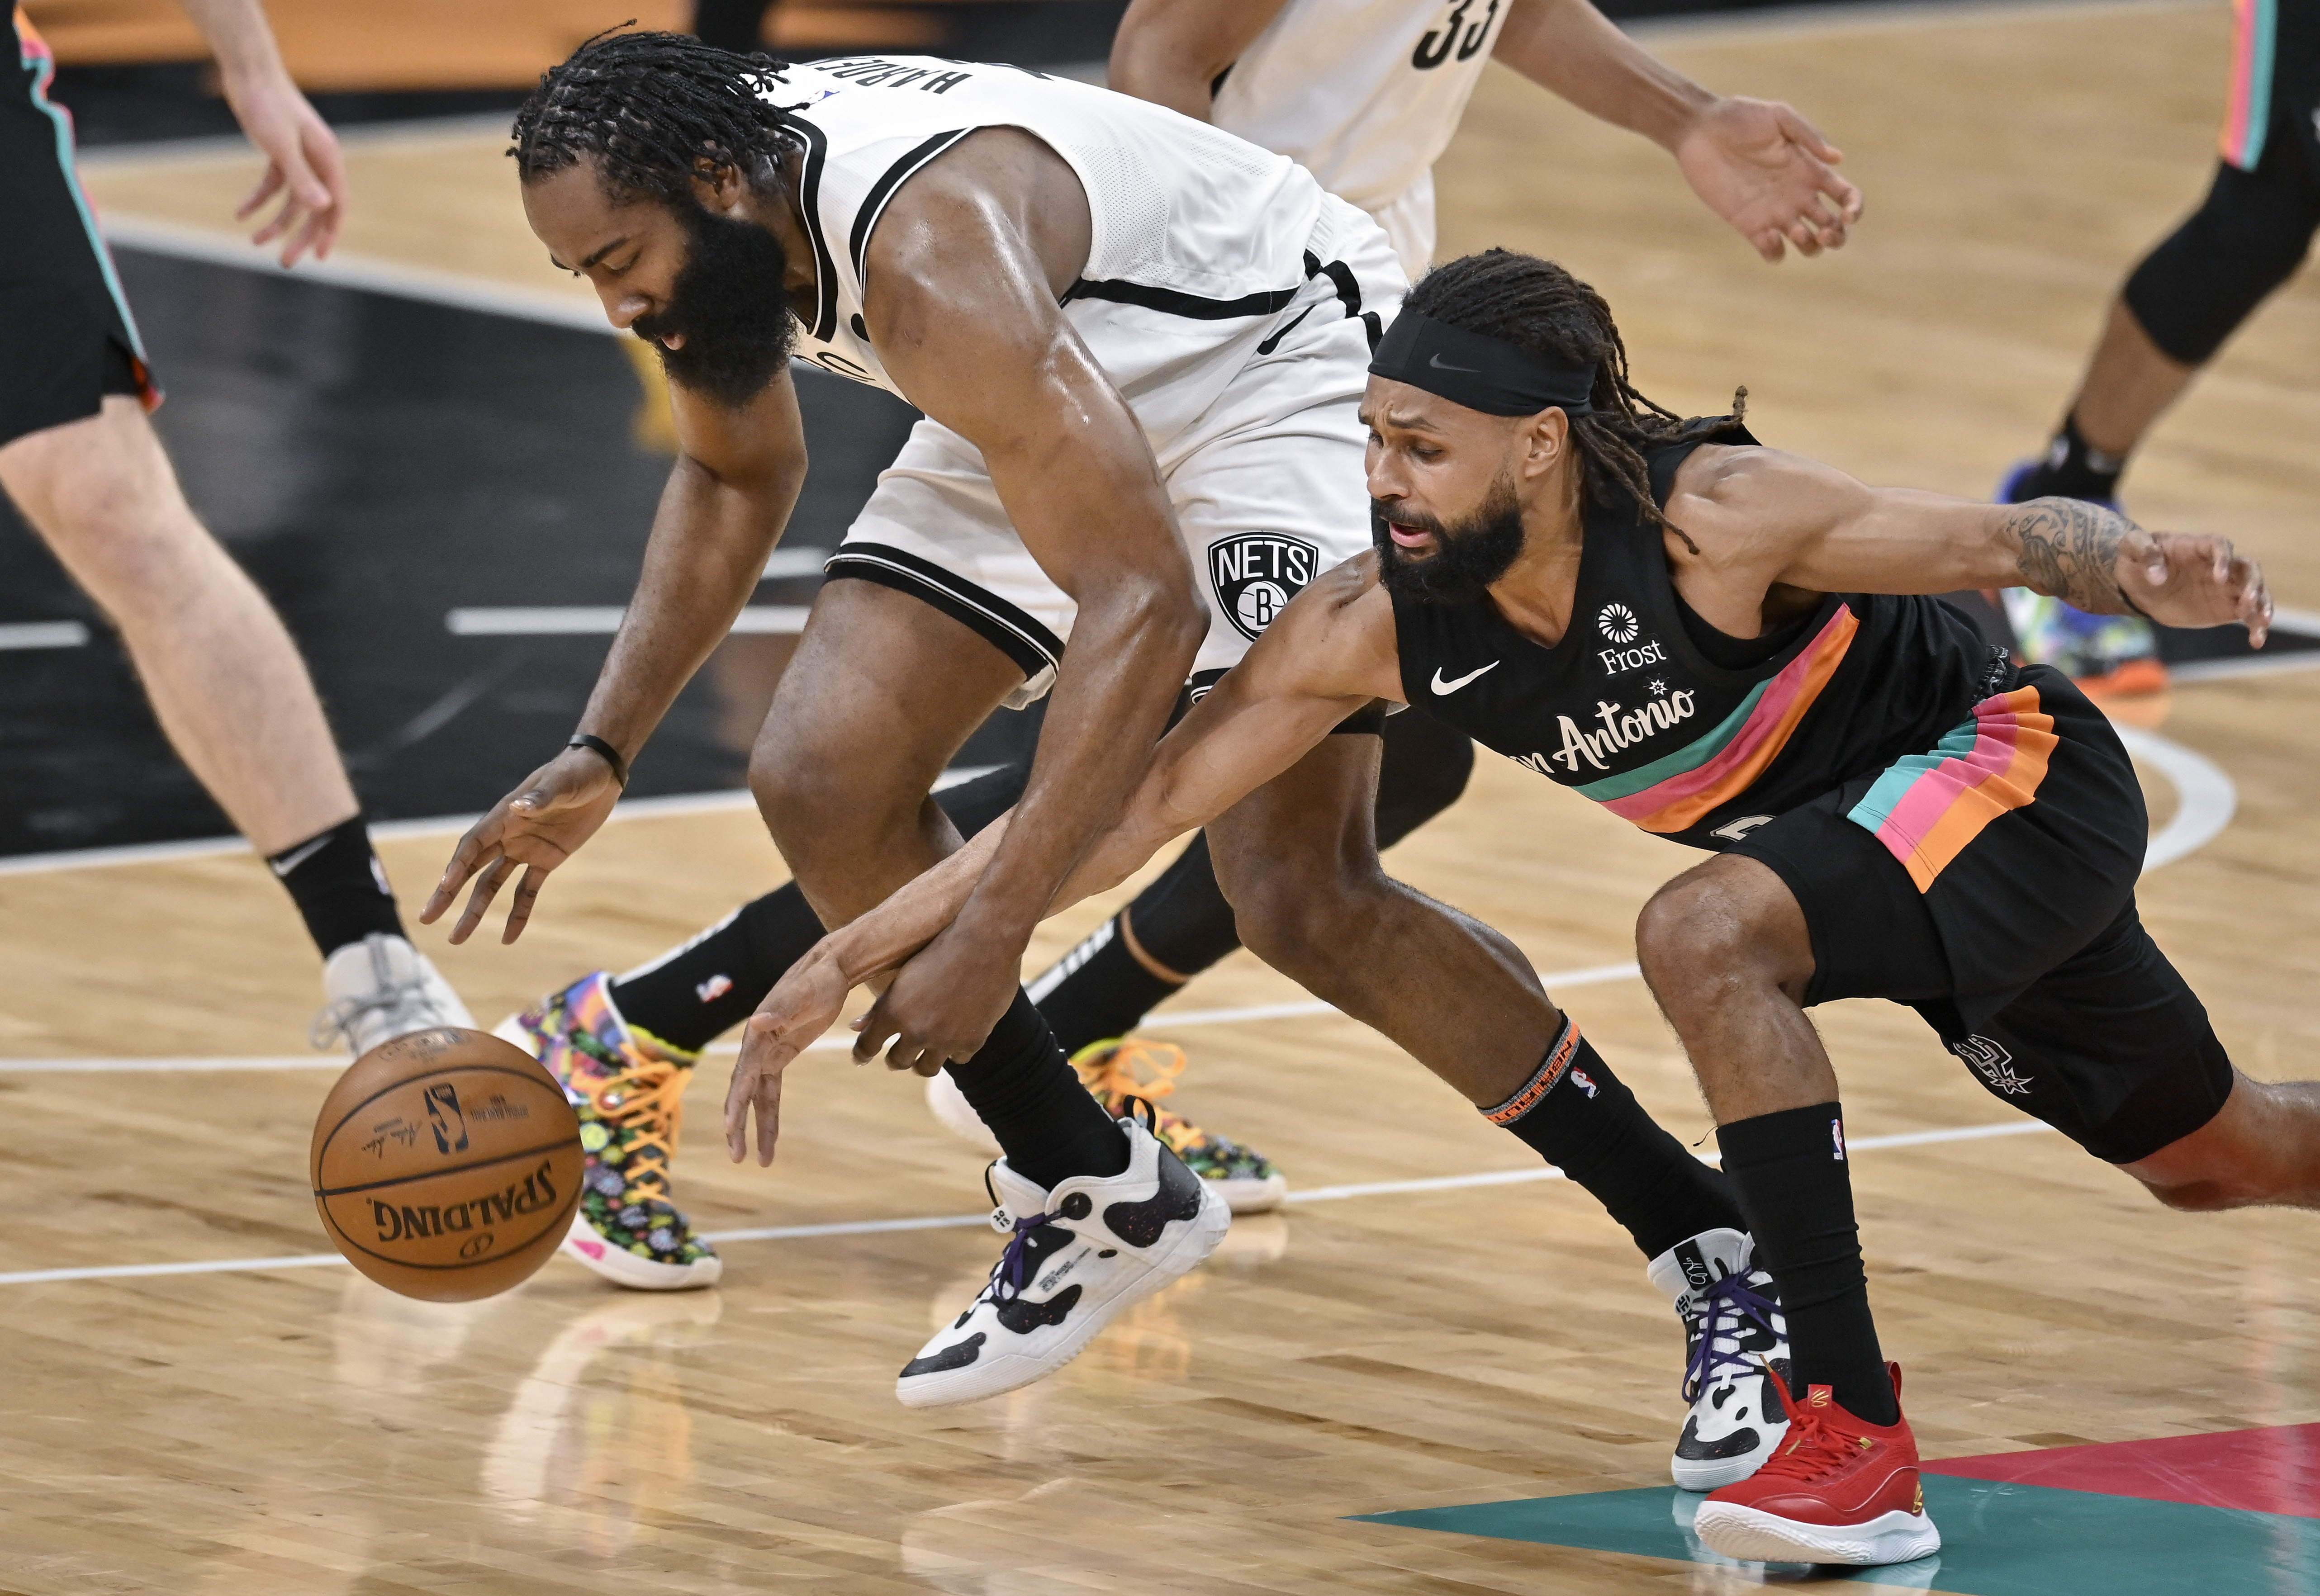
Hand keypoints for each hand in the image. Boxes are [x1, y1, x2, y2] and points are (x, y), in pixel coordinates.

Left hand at [219, 67, 346, 264]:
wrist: (248, 71)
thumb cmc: (267, 104)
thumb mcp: (282, 144)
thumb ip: (302, 178)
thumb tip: (323, 209)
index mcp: (327, 159)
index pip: (337, 205)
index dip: (329, 233)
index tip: (318, 256)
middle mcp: (318, 161)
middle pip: (314, 208)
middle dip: (299, 236)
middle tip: (285, 262)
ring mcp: (299, 158)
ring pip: (292, 200)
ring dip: (275, 223)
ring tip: (255, 242)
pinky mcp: (279, 152)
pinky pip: (272, 185)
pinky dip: (257, 199)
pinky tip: (240, 213)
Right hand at [419, 748, 621, 943]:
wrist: (600, 775)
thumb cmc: (576, 772)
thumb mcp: (561, 784)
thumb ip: (540, 798)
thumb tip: (518, 807)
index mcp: (505, 816)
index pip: (473, 846)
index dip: (457, 866)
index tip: (445, 887)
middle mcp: (508, 835)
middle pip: (470, 869)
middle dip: (448, 893)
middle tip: (426, 918)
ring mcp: (524, 849)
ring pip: (492, 884)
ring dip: (476, 910)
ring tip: (458, 937)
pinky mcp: (546, 860)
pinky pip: (527, 891)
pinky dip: (519, 914)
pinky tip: (508, 938)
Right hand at [723, 951, 850, 1165]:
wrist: (830, 970)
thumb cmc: (818, 979)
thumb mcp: (805, 993)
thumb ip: (783, 1008)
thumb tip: (757, 1021)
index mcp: (758, 1034)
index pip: (743, 1075)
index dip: (736, 1103)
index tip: (730, 1128)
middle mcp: (756, 1047)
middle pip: (743, 1093)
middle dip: (739, 1126)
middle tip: (738, 1157)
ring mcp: (767, 1054)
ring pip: (757, 1099)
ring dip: (756, 1129)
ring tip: (760, 1161)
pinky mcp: (780, 1057)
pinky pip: (771, 1094)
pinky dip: (769, 1117)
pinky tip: (771, 1140)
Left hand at [850, 919, 1025, 1076]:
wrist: (985, 943)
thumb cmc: (940, 950)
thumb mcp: (904, 975)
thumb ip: (880, 1006)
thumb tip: (854, 1027)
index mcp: (894, 1012)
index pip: (868, 1046)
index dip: (862, 1054)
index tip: (861, 1058)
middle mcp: (917, 1031)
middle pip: (898, 1062)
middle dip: (896, 1059)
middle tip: (898, 1055)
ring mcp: (945, 1040)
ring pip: (926, 1068)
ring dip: (922, 1061)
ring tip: (925, 1052)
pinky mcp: (972, 1041)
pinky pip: (957, 1058)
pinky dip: (954, 1050)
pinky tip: (954, 1037)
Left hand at [1674, 97, 1861, 261]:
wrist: (1700, 130)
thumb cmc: (1740, 117)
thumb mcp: (1779, 116)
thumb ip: (1808, 136)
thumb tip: (1837, 159)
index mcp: (1810, 170)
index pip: (1845, 196)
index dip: (1855, 208)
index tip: (1847, 213)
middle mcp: (1797, 195)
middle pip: (1833, 228)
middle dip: (1837, 237)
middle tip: (1824, 231)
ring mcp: (1774, 212)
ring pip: (1807, 245)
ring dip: (1809, 246)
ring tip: (1795, 231)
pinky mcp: (1748, 224)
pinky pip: (1772, 251)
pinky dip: (1776, 251)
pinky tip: (1767, 234)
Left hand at [2116, 530, 2271, 644]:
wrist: (2138, 584)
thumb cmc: (2136, 559)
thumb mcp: (2131, 548)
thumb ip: (2145, 554)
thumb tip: (2157, 576)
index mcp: (2199, 546)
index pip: (2220, 546)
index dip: (2223, 559)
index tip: (2219, 577)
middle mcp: (2219, 565)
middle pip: (2247, 568)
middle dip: (2252, 583)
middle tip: (2248, 600)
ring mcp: (2225, 587)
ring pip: (2255, 591)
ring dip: (2262, 604)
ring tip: (2262, 621)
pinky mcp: (2225, 608)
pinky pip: (2247, 615)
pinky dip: (2255, 627)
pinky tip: (2257, 641)